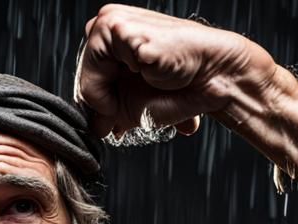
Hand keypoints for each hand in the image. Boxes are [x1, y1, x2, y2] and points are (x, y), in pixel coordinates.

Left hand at [74, 5, 275, 139]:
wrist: (215, 79)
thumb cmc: (183, 87)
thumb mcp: (134, 104)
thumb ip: (106, 112)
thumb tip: (93, 128)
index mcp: (113, 36)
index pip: (86, 75)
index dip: (99, 104)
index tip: (117, 119)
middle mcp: (110, 22)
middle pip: (82, 77)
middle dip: (102, 104)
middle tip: (124, 117)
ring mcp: (114, 22)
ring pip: (85, 76)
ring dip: (106, 101)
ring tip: (139, 95)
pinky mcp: (120, 29)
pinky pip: (94, 74)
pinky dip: (109, 93)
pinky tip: (144, 80)